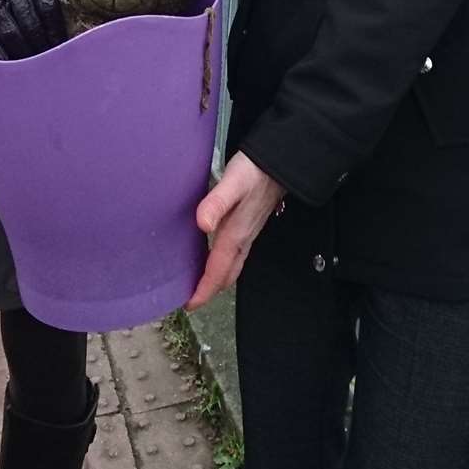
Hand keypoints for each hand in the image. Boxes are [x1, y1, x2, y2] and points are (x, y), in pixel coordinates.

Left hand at [187, 153, 283, 310]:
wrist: (280, 163)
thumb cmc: (255, 171)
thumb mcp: (233, 183)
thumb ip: (216, 203)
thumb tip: (202, 225)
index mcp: (235, 234)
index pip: (217, 271)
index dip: (203, 290)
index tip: (189, 305)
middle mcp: (242, 239)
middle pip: (226, 275)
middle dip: (209, 291)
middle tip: (191, 300)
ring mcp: (248, 234)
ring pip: (232, 267)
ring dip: (216, 279)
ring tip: (199, 285)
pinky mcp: (249, 226)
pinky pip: (235, 255)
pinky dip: (223, 265)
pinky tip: (213, 258)